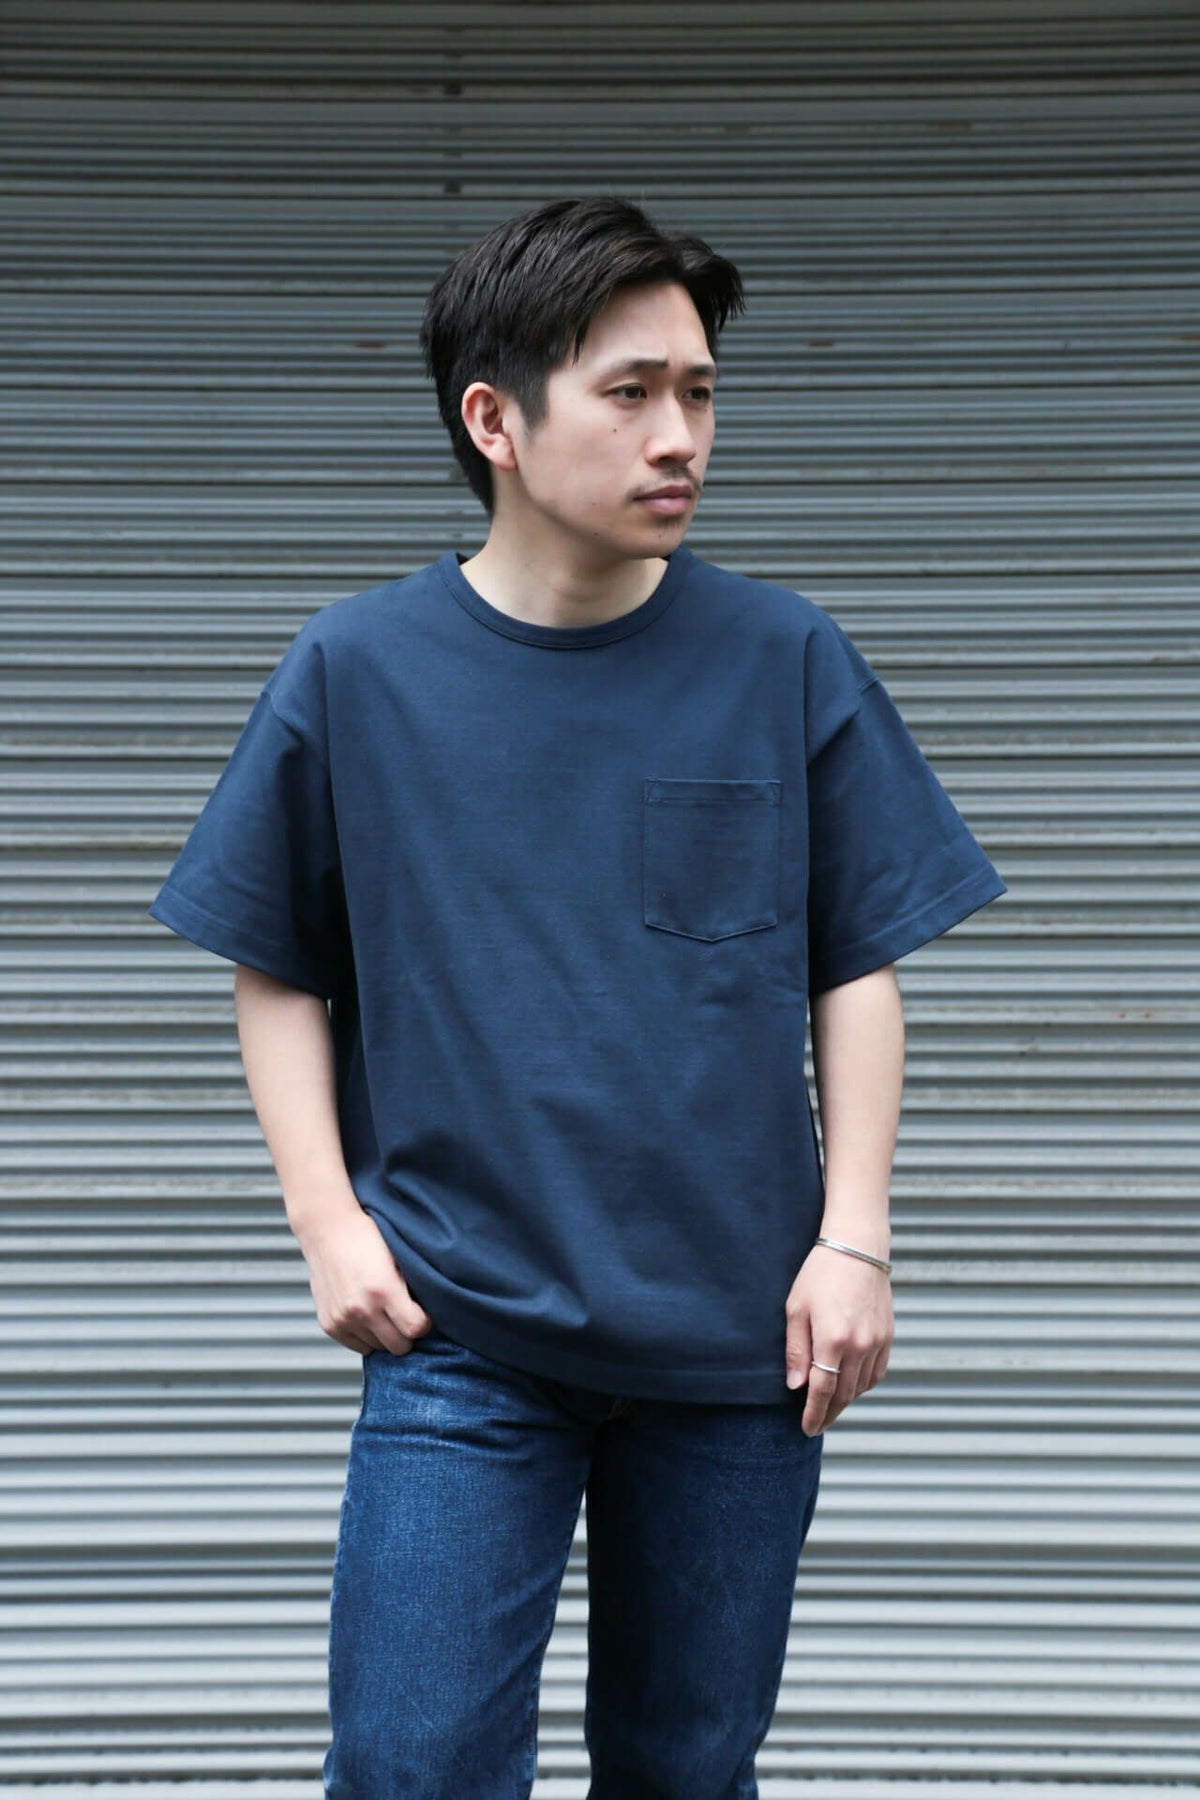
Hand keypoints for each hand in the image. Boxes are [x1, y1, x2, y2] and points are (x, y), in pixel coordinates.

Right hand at [297, 1204, 433, 1356]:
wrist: (328, 1231)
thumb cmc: (367, 1239)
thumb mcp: (399, 1257)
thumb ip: (412, 1287)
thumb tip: (431, 1312)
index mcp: (384, 1289)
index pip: (415, 1329)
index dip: (424, 1323)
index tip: (423, 1315)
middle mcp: (361, 1309)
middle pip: (398, 1346)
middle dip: (406, 1334)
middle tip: (405, 1316)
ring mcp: (343, 1319)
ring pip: (378, 1348)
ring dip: (384, 1334)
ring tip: (382, 1311)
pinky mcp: (329, 1324)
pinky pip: (358, 1346)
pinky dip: (365, 1336)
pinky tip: (366, 1315)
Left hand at [784, 1241, 893, 1434]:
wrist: (857, 1248)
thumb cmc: (820, 1274)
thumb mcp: (796, 1309)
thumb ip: (796, 1350)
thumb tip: (796, 1387)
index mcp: (833, 1340)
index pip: (823, 1392)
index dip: (814, 1414)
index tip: (806, 1429)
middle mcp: (859, 1346)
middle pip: (844, 1395)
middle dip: (829, 1414)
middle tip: (816, 1425)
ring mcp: (877, 1342)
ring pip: (862, 1387)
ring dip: (846, 1402)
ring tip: (830, 1407)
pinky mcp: (888, 1336)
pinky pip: (876, 1373)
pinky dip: (863, 1385)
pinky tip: (851, 1386)